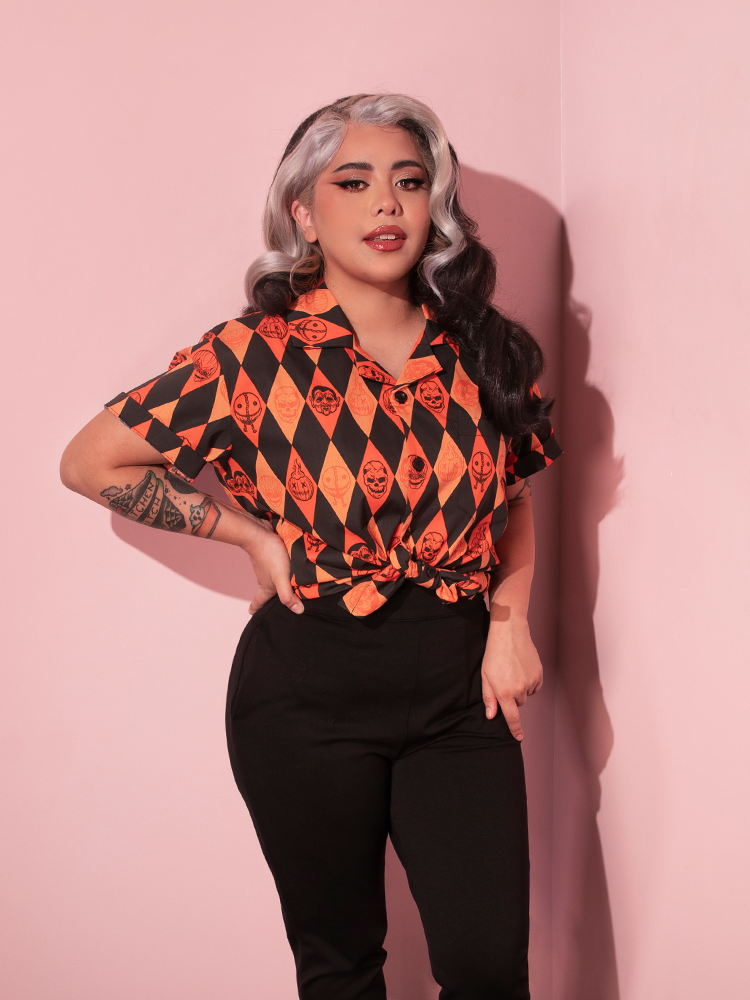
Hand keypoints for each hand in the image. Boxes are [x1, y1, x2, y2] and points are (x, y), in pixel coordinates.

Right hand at [240, 518, 303, 615]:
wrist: (259, 532)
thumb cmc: (269, 556)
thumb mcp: (281, 578)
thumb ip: (288, 594)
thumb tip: (298, 611)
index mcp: (266, 587)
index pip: (259, 601)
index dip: (257, 609)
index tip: (253, 614)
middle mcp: (266, 578)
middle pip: (268, 592)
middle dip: (271, 599)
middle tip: (277, 604)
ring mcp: (268, 566)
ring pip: (274, 578)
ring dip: (280, 583)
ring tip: (290, 587)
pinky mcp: (273, 556)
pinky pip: (278, 567)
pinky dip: (284, 570)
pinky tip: (293, 569)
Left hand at [481, 611, 542, 740]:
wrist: (510, 634)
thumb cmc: (494, 654)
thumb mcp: (485, 677)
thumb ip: (489, 698)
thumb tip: (492, 715)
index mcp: (504, 692)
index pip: (511, 717)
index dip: (515, 729)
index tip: (518, 738)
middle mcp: (520, 689)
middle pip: (518, 703)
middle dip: (512, 695)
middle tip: (505, 679)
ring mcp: (531, 682)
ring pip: (527, 694)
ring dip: (521, 688)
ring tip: (513, 670)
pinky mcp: (539, 674)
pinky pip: (535, 686)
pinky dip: (529, 681)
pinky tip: (522, 668)